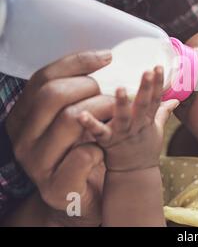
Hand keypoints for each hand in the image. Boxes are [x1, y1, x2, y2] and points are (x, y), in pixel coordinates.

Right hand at [5, 50, 114, 222]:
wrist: (76, 196)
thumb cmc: (79, 149)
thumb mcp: (76, 118)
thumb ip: (83, 92)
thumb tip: (110, 56)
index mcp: (24, 115)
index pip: (44, 77)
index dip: (78, 62)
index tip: (108, 57)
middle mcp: (23, 136)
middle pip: (54, 94)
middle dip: (91, 88)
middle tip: (115, 94)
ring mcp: (36, 162)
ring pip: (70, 120)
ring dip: (103, 111)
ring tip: (118, 114)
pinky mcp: (55, 186)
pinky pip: (83, 155)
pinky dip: (101, 147)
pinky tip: (105, 149)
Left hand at [78, 66, 179, 171]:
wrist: (134, 174)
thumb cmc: (144, 149)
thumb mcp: (157, 129)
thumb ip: (163, 111)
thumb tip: (176, 99)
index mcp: (148, 120)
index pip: (156, 99)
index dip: (158, 83)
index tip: (158, 66)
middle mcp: (137, 125)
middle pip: (144, 105)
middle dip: (146, 88)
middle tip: (147, 72)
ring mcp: (123, 134)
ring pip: (123, 117)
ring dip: (123, 103)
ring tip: (120, 89)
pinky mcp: (108, 143)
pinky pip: (98, 133)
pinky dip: (90, 124)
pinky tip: (81, 115)